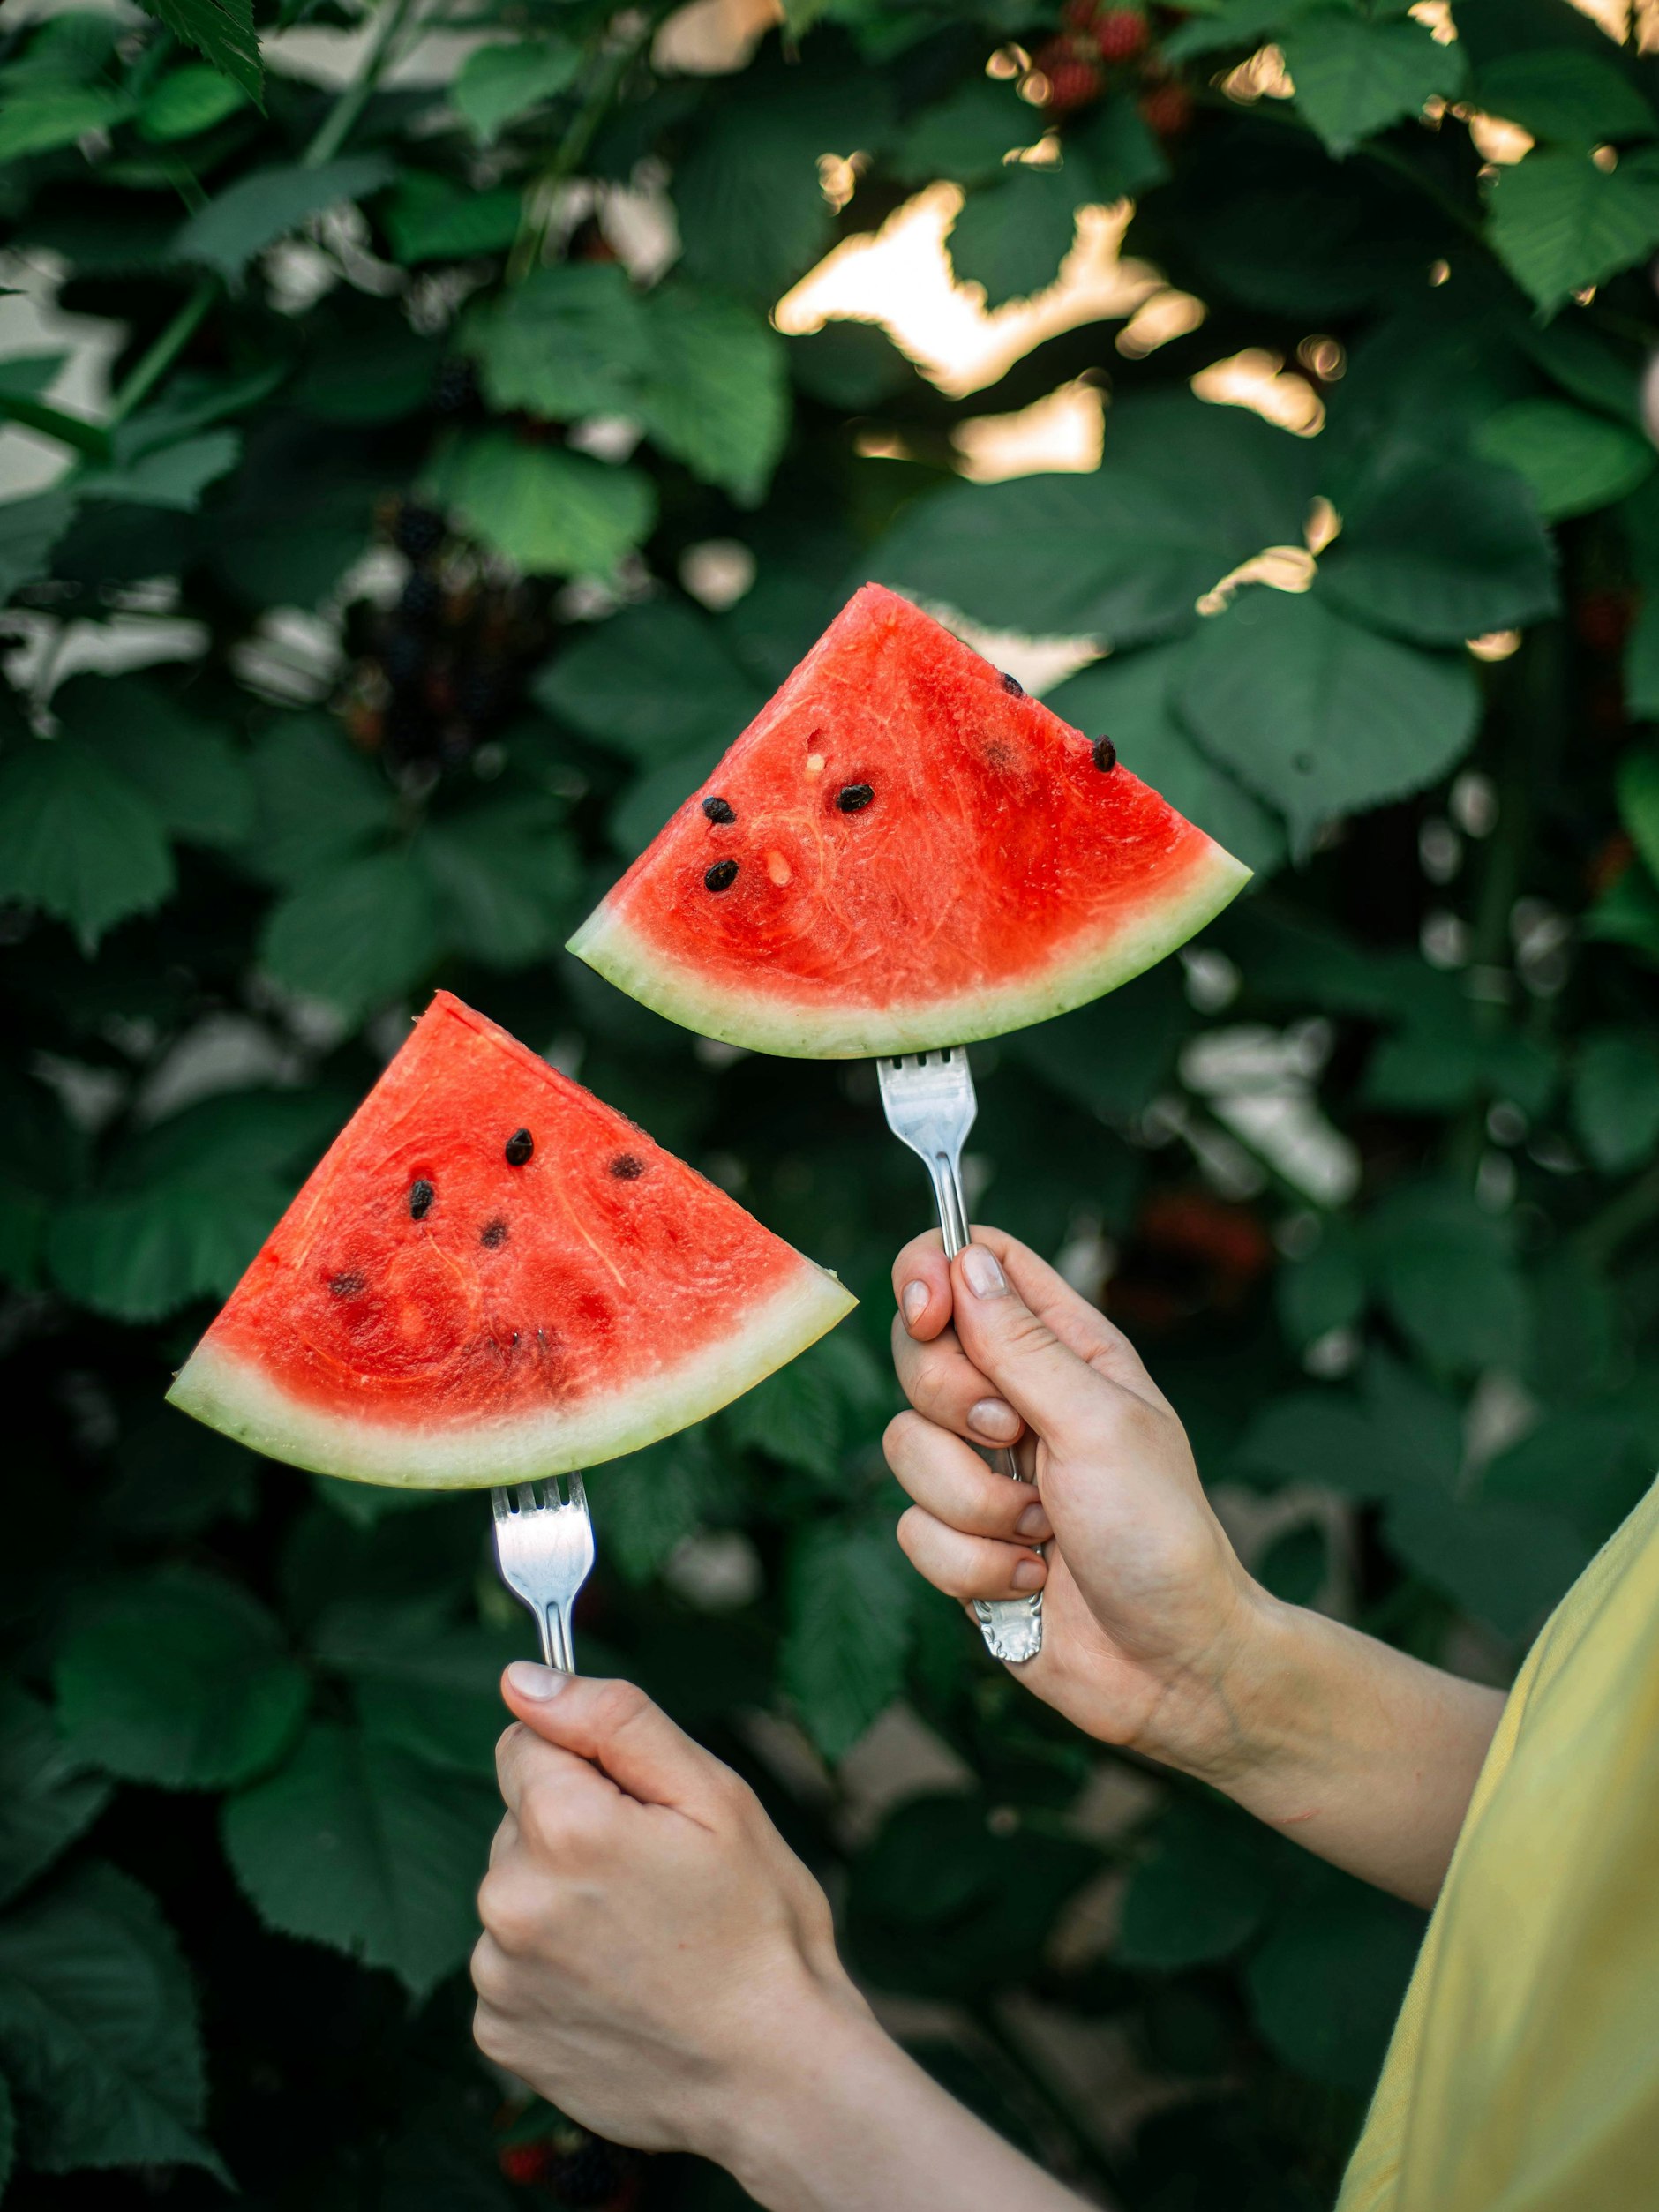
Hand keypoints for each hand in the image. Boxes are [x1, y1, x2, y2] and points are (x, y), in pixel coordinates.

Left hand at [472, 1667, 870, 2159]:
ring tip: (644, 1942)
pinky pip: (511, 1966)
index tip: (641, 1812)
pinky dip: (553, 1970)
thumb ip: (612, 1719)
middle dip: (576, 1833)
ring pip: (515, 1893)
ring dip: (562, 1903)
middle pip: (520, 1820)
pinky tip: (617, 1991)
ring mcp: (497, 1976)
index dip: (591, 1768)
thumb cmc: (759, 1926)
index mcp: (562, 1826)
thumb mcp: (714, 1795)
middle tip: (656, 1883)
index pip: (526, 1742)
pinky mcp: (498, 2035)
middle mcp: (508, 1899)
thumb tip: (521, 1680)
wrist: (775, 2076)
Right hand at [886, 1226, 1269, 1786]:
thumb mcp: (1100, 1423)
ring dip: (976, 1504)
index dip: (932, 1272)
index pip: (974, 1265)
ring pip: (904, 1446)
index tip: (929, 1313)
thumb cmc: (1161, 1536)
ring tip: (1043, 1530)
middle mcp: (1016, 1399)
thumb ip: (1023, 1345)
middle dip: (954, 1405)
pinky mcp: (960, 1540)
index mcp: (1064, 1349)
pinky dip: (972, 1564)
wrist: (1173, 1666)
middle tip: (1015, 1438)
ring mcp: (983, 1471)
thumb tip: (964, 1260)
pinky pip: (911, 1529)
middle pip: (918, 1352)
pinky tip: (1030, 1580)